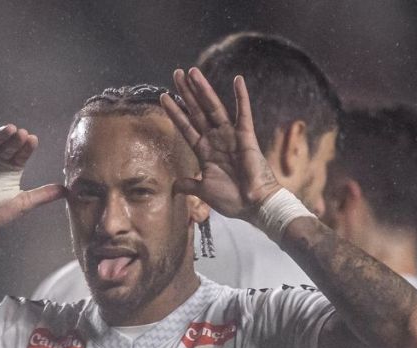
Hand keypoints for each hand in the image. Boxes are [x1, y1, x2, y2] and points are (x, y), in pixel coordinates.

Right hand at [0, 100, 63, 227]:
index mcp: (11, 168)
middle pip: (8, 146)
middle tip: (22, 134)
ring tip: (10, 129)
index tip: (33, 139)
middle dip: (15, 141)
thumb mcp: (21, 204)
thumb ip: (42, 196)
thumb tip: (66, 191)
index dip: (27, 148)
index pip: (22, 154)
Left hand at [160, 67, 280, 220]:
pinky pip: (243, 113)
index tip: (163, 96)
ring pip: (213, 108)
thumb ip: (189, 185)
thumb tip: (174, 186)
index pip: (186, 126)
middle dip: (186, 93)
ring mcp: (230, 136)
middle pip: (197, 111)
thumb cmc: (231, 199)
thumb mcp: (204, 191)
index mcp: (204, 151)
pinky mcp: (246, 136)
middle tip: (176, 73)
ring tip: (193, 72)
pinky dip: (241, 97)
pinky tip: (238, 80)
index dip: (175, 112)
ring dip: (203, 90)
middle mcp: (215, 139)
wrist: (253, 205)